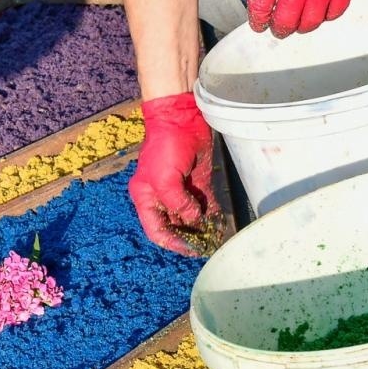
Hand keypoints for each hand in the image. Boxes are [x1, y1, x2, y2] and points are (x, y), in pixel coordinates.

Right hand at [129, 93, 216, 253]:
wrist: (181, 119)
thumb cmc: (165, 148)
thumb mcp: (164, 179)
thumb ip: (177, 203)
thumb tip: (193, 219)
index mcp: (146, 197)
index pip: (156, 230)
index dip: (171, 242)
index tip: (189, 249)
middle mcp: (162, 197)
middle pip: (174, 226)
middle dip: (189, 237)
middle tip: (207, 246)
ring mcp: (181, 191)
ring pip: (191, 218)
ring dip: (202, 229)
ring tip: (216, 239)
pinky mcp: (198, 184)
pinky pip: (204, 205)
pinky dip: (211, 216)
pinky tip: (220, 225)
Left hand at [246, 0, 367, 37]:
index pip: (260, 6)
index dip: (258, 19)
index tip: (258, 23)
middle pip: (285, 20)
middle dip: (279, 28)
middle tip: (277, 29)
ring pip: (311, 20)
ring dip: (303, 26)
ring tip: (299, 26)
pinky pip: (336, 9)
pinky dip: (328, 15)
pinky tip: (323, 13)